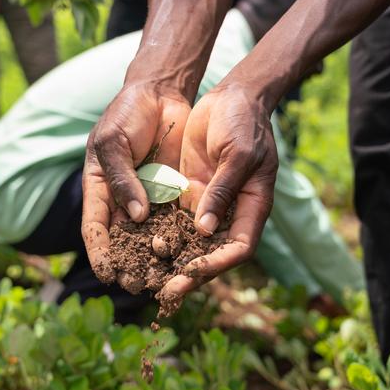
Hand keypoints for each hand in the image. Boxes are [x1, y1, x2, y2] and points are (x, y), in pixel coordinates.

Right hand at [81, 83, 191, 282]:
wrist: (160, 93)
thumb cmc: (127, 114)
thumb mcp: (114, 143)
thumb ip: (122, 179)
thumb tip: (135, 217)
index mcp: (98, 187)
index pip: (94, 227)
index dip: (99, 252)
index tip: (107, 273)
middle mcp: (121, 198)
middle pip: (121, 239)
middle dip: (127, 263)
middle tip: (135, 286)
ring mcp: (146, 197)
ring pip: (147, 235)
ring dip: (152, 258)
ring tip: (159, 280)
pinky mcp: (170, 193)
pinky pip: (171, 219)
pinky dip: (175, 238)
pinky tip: (183, 255)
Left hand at [162, 86, 278, 300]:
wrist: (231, 96)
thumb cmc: (243, 122)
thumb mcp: (237, 154)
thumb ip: (222, 190)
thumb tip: (205, 229)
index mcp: (252, 206)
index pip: (238, 247)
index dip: (218, 264)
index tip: (193, 273)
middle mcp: (230, 212)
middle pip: (211, 253)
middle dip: (189, 274)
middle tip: (163, 293)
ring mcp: (209, 203)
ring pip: (190, 242)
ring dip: (171, 262)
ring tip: (146, 281)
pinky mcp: (189, 192)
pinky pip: (173, 219)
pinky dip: (159, 235)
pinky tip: (137, 248)